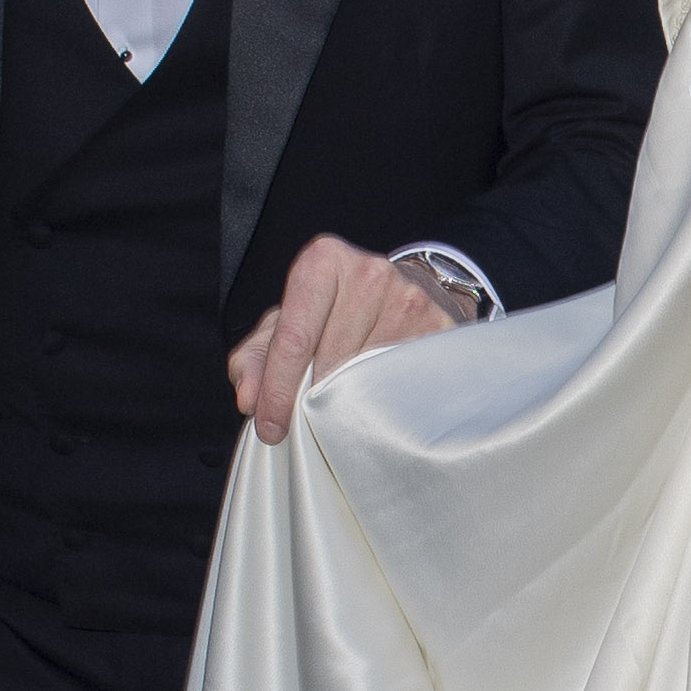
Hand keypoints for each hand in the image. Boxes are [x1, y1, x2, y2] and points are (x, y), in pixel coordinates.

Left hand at [229, 237, 460, 441]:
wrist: (417, 290)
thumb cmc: (343, 309)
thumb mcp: (292, 321)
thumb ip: (258, 356)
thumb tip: (248, 397)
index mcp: (324, 262)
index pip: (294, 338)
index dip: (277, 391)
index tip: (270, 428)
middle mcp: (369, 273)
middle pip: (330, 361)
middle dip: (313, 399)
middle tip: (311, 418)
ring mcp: (410, 299)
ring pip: (367, 376)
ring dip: (351, 403)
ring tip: (347, 406)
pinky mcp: (441, 327)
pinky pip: (402, 382)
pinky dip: (386, 400)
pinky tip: (379, 401)